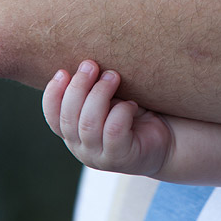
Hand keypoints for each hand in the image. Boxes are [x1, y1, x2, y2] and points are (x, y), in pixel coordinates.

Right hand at [42, 59, 171, 177]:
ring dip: (99, 95)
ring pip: (89, 124)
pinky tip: (131, 104)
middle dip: (78, 88)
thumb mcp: (109, 100)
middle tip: (91, 65)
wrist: (167, 139)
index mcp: (73, 133)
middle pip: (68, 118)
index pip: (52, 117)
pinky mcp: (121, 157)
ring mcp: (99, 156)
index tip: (62, 71)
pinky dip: (121, 112)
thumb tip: (85, 62)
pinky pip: (114, 131)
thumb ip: (92, 89)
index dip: (53, 95)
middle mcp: (81, 147)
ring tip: (114, 76)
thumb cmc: (132, 113)